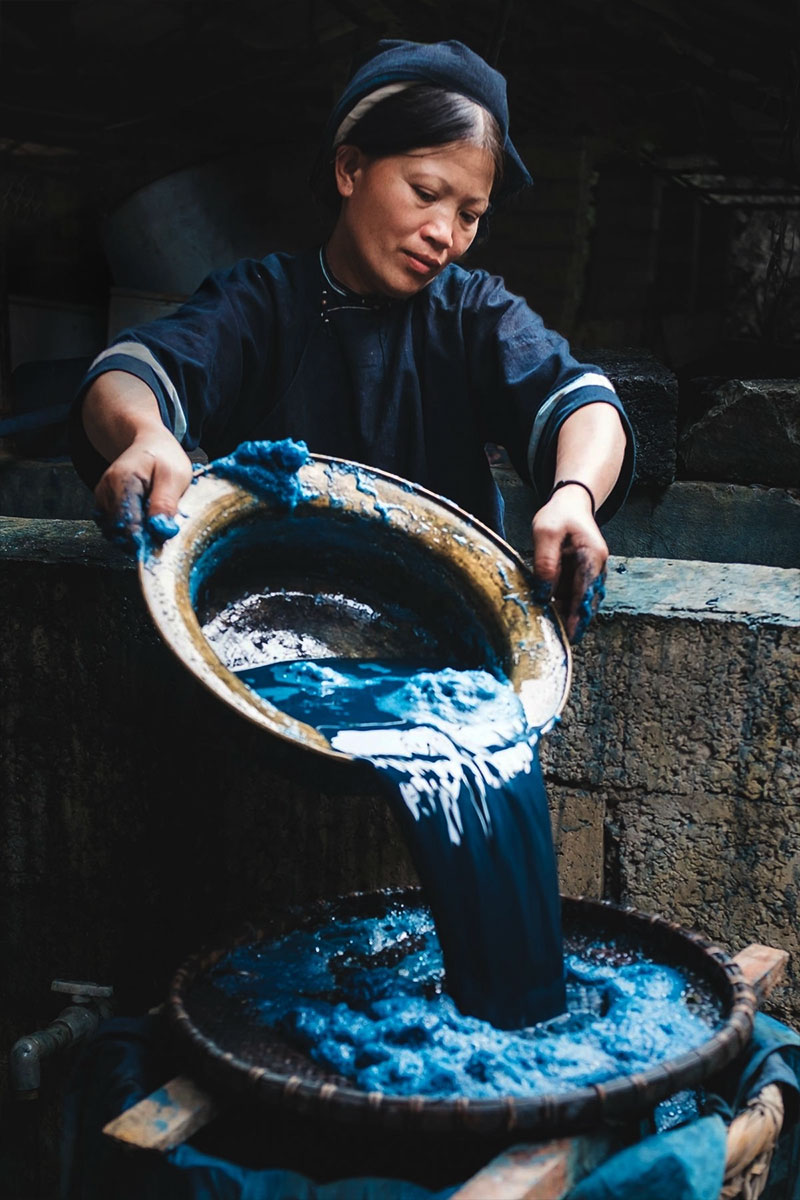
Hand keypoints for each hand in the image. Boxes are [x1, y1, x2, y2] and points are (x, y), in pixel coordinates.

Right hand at [93, 429, 192, 552]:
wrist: (149, 445)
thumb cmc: (164, 459)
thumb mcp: (175, 477)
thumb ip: (166, 503)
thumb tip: (161, 531)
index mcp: (122, 480)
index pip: (127, 522)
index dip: (144, 539)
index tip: (161, 542)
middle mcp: (105, 491)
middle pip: (119, 531)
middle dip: (141, 539)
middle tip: (162, 530)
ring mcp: (102, 500)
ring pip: (116, 534)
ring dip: (136, 536)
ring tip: (154, 519)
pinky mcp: (103, 507)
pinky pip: (115, 530)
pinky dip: (130, 532)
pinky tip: (144, 520)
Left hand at [531, 484, 608, 642]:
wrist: (570, 504)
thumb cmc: (558, 516)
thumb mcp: (546, 532)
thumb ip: (546, 561)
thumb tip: (544, 591)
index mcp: (593, 555)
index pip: (586, 590)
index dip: (578, 613)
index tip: (571, 634)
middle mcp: (596, 567)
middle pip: (586, 600)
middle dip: (573, 620)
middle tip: (558, 639)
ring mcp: (590, 573)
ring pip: (579, 600)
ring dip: (566, 614)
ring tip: (550, 629)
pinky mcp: (580, 576)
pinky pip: (572, 595)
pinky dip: (562, 605)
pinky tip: (548, 614)